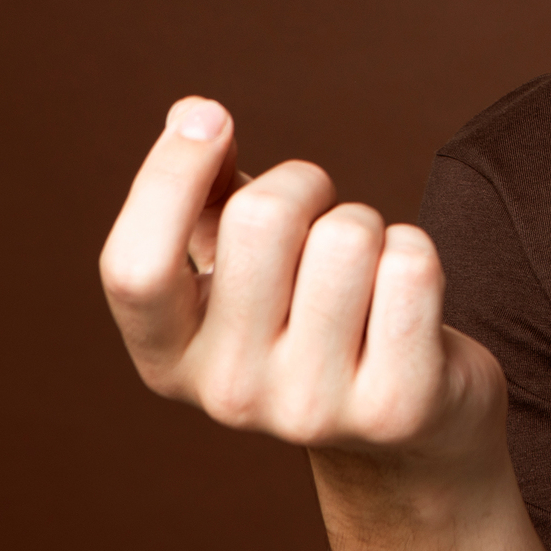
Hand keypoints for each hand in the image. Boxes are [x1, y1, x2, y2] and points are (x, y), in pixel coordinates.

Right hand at [100, 98, 505, 473]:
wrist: (405, 436)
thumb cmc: (315, 322)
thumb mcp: (242, 274)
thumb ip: (208, 198)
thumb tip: (193, 114)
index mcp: (169, 358)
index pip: (133, 267)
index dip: (168, 174)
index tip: (212, 119)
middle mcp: (229, 393)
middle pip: (263, 217)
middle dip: (307, 185)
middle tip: (325, 222)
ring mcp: (312, 408)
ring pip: (350, 233)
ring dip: (371, 227)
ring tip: (368, 277)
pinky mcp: (398, 404)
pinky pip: (412, 264)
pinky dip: (417, 254)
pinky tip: (410, 300)